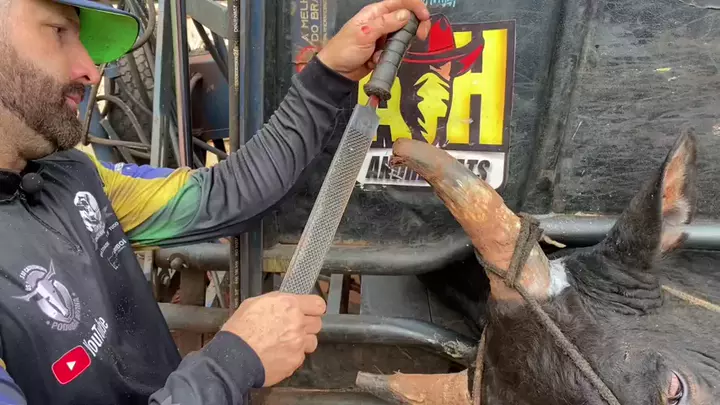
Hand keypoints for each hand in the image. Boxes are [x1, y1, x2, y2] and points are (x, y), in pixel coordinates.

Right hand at [221, 292, 326, 386]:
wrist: (234, 356)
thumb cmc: (240, 331)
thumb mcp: (254, 303)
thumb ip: (277, 301)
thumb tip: (286, 302)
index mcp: (289, 305)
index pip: (318, 304)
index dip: (313, 309)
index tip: (310, 312)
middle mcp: (297, 323)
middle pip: (317, 323)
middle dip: (307, 326)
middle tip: (293, 329)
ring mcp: (298, 343)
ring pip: (312, 341)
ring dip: (302, 342)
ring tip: (285, 343)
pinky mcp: (295, 361)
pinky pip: (300, 357)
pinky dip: (292, 356)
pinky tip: (278, 354)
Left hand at [316, 0, 431, 81]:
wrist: (336, 72)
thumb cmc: (345, 49)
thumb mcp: (364, 34)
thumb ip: (385, 23)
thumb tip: (407, 14)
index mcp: (376, 12)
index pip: (400, 2)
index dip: (415, 7)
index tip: (425, 18)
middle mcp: (382, 22)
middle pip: (407, 19)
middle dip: (414, 27)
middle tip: (420, 36)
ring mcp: (383, 38)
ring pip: (403, 37)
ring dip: (398, 46)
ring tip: (384, 54)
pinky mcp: (383, 52)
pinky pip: (395, 52)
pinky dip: (389, 57)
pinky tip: (376, 62)